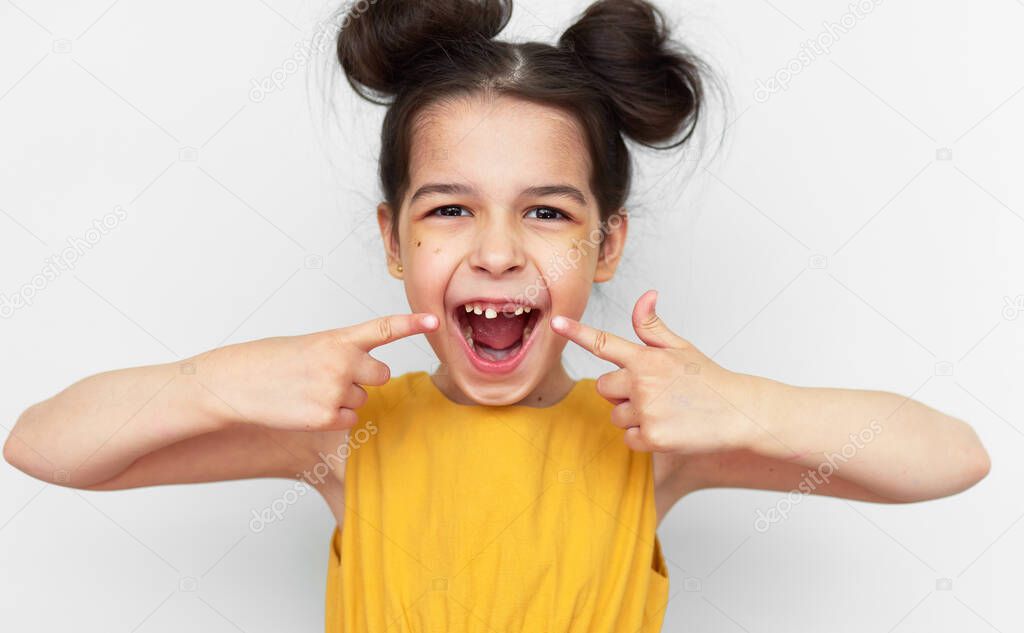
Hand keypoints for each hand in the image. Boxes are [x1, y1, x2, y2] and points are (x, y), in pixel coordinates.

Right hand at [195, 313, 437, 430]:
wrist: (233, 384)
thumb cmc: (268, 362)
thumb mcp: (308, 346)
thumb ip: (340, 353)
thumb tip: (365, 374)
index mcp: (337, 338)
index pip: (383, 329)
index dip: (412, 324)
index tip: (434, 321)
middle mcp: (342, 362)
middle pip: (380, 374)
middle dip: (364, 377)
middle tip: (330, 376)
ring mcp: (335, 390)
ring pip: (362, 399)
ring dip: (342, 398)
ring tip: (307, 391)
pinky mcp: (327, 417)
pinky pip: (349, 420)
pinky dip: (333, 418)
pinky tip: (306, 408)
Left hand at [551, 291, 753, 453]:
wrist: (738, 413)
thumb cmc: (707, 379)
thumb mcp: (681, 347)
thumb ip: (652, 327)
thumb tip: (645, 295)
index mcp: (646, 358)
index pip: (604, 342)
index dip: (576, 332)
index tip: (556, 322)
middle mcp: (642, 382)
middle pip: (604, 387)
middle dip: (621, 392)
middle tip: (653, 393)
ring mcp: (646, 410)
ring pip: (615, 415)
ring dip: (633, 416)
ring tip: (665, 411)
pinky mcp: (652, 437)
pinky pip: (628, 438)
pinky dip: (643, 437)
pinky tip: (668, 428)